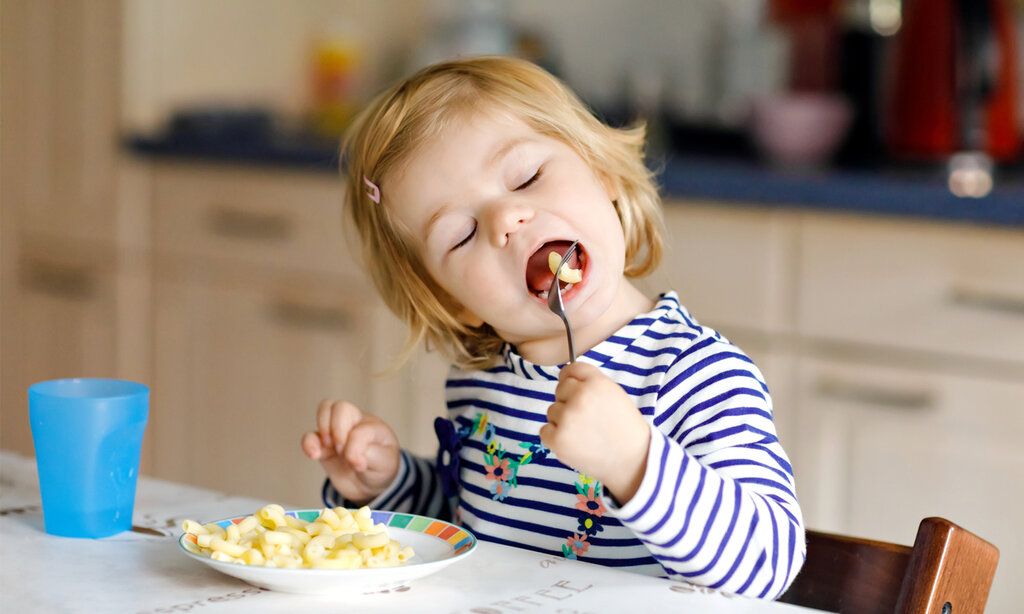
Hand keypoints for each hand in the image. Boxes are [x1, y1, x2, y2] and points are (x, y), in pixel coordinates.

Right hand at [300, 400, 400, 504]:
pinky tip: (314, 455)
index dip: (356, 448)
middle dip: (337, 430)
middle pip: (341, 407)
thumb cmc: (381, 468)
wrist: (371, 485)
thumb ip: (370, 456)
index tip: (359, 466)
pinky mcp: (323, 446)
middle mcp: (354, 423)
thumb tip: (350, 456)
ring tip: (328, 448)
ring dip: (323, 429)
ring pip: (325, 411)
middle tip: (342, 452)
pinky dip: (308, 443)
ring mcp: (337, 432)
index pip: (360, 428)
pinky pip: (310, 436)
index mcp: (373, 426)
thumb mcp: (385, 464)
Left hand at [540, 362, 650, 502]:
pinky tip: (574, 442)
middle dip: (568, 400)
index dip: (572, 379)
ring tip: (583, 433)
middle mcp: (580, 396)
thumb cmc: (624, 427)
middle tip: (586, 418)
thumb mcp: (615, 394)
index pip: (571, 369)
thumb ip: (591, 383)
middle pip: (560, 389)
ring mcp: (567, 418)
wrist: (632, 460)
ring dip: (562, 420)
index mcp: (596, 382)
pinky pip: (545, 430)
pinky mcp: (558, 439)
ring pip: (552, 410)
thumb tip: (565, 377)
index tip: (575, 390)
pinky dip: (555, 437)